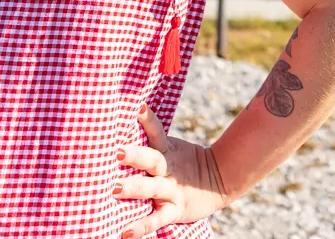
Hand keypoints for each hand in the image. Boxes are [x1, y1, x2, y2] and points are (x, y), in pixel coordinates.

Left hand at [114, 103, 228, 236]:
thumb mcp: (173, 148)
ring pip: (152, 188)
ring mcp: (172, 190)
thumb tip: (125, 123)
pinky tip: (125, 232)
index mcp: (168, 151)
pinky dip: (141, 226)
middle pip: (152, 159)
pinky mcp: (175, 210)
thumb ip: (152, 142)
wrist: (218, 181)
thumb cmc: (185, 164)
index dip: (148, 120)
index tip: (138, 108)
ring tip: (116, 189)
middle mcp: (169, 169)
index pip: (157, 132)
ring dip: (135, 188)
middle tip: (117, 152)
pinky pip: (157, 219)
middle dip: (135, 156)